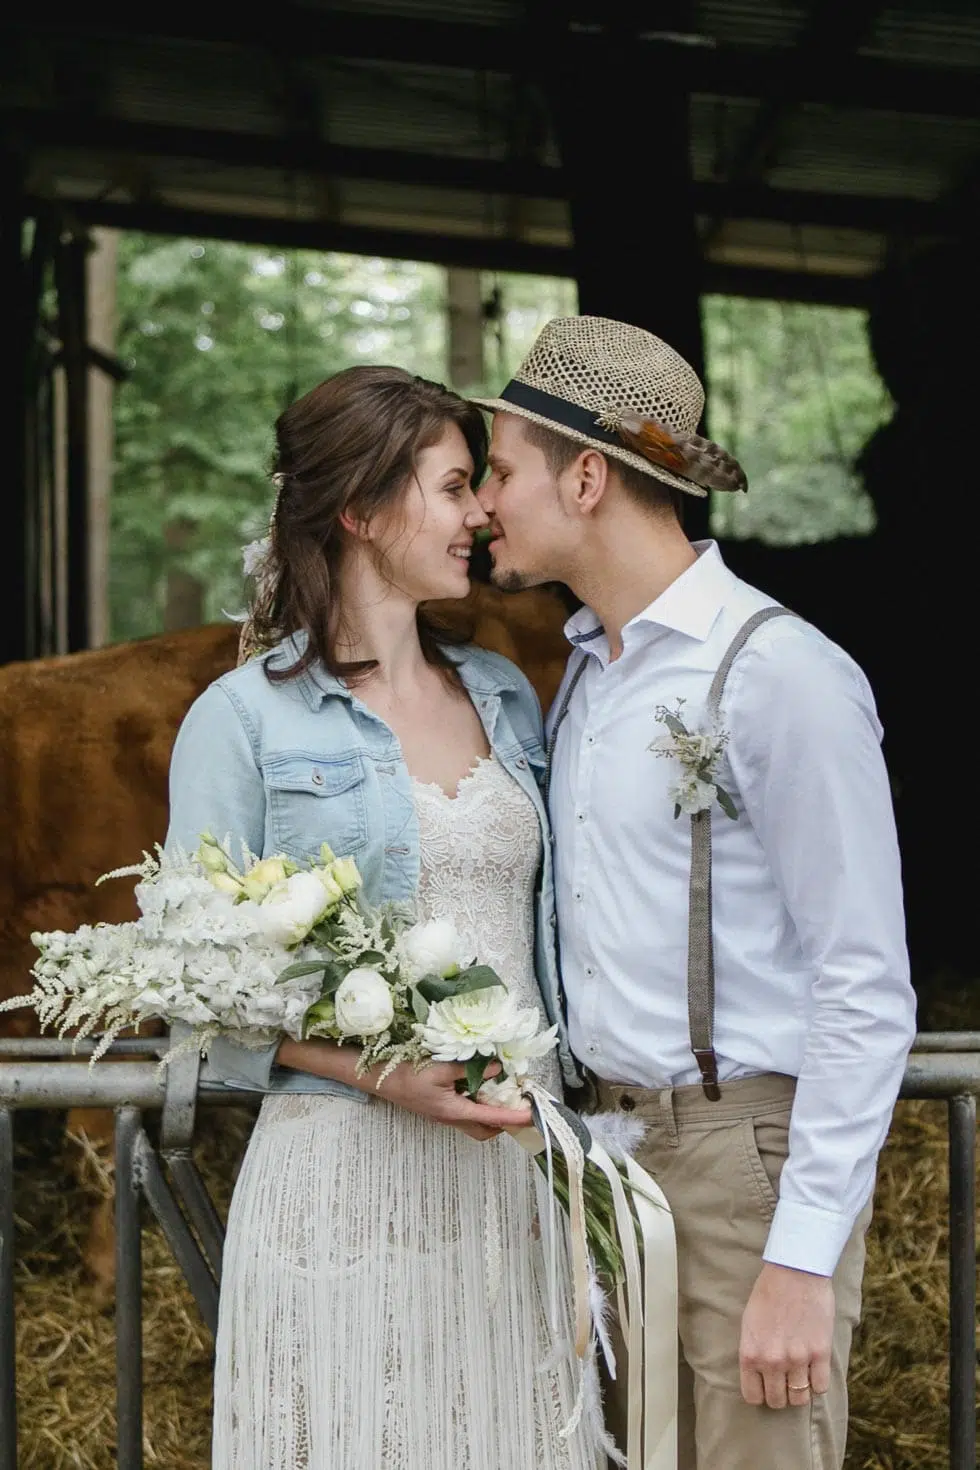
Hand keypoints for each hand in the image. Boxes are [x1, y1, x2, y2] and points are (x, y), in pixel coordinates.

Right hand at [375, 1059, 532, 1140]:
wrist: (380, 1079)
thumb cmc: (407, 1075)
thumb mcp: (440, 1069)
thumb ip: (469, 1070)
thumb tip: (496, 1069)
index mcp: (453, 1111)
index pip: (491, 1117)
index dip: (513, 1116)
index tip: (530, 1115)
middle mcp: (451, 1118)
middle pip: (484, 1129)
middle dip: (504, 1122)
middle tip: (518, 1104)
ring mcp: (445, 1115)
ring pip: (475, 1122)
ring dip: (492, 1112)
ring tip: (504, 1093)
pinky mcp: (440, 1108)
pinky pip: (466, 1112)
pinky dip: (479, 1104)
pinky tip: (481, 1086)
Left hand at [739, 1262, 834, 1408]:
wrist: (795, 1270)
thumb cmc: (768, 1292)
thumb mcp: (749, 1322)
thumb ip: (753, 1352)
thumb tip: (759, 1375)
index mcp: (750, 1353)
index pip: (753, 1396)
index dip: (761, 1393)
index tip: (766, 1386)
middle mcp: (772, 1361)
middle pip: (777, 1401)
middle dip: (780, 1394)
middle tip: (784, 1381)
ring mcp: (798, 1359)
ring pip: (800, 1399)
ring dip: (799, 1390)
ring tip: (800, 1376)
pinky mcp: (820, 1353)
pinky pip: (821, 1387)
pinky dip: (818, 1383)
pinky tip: (814, 1370)